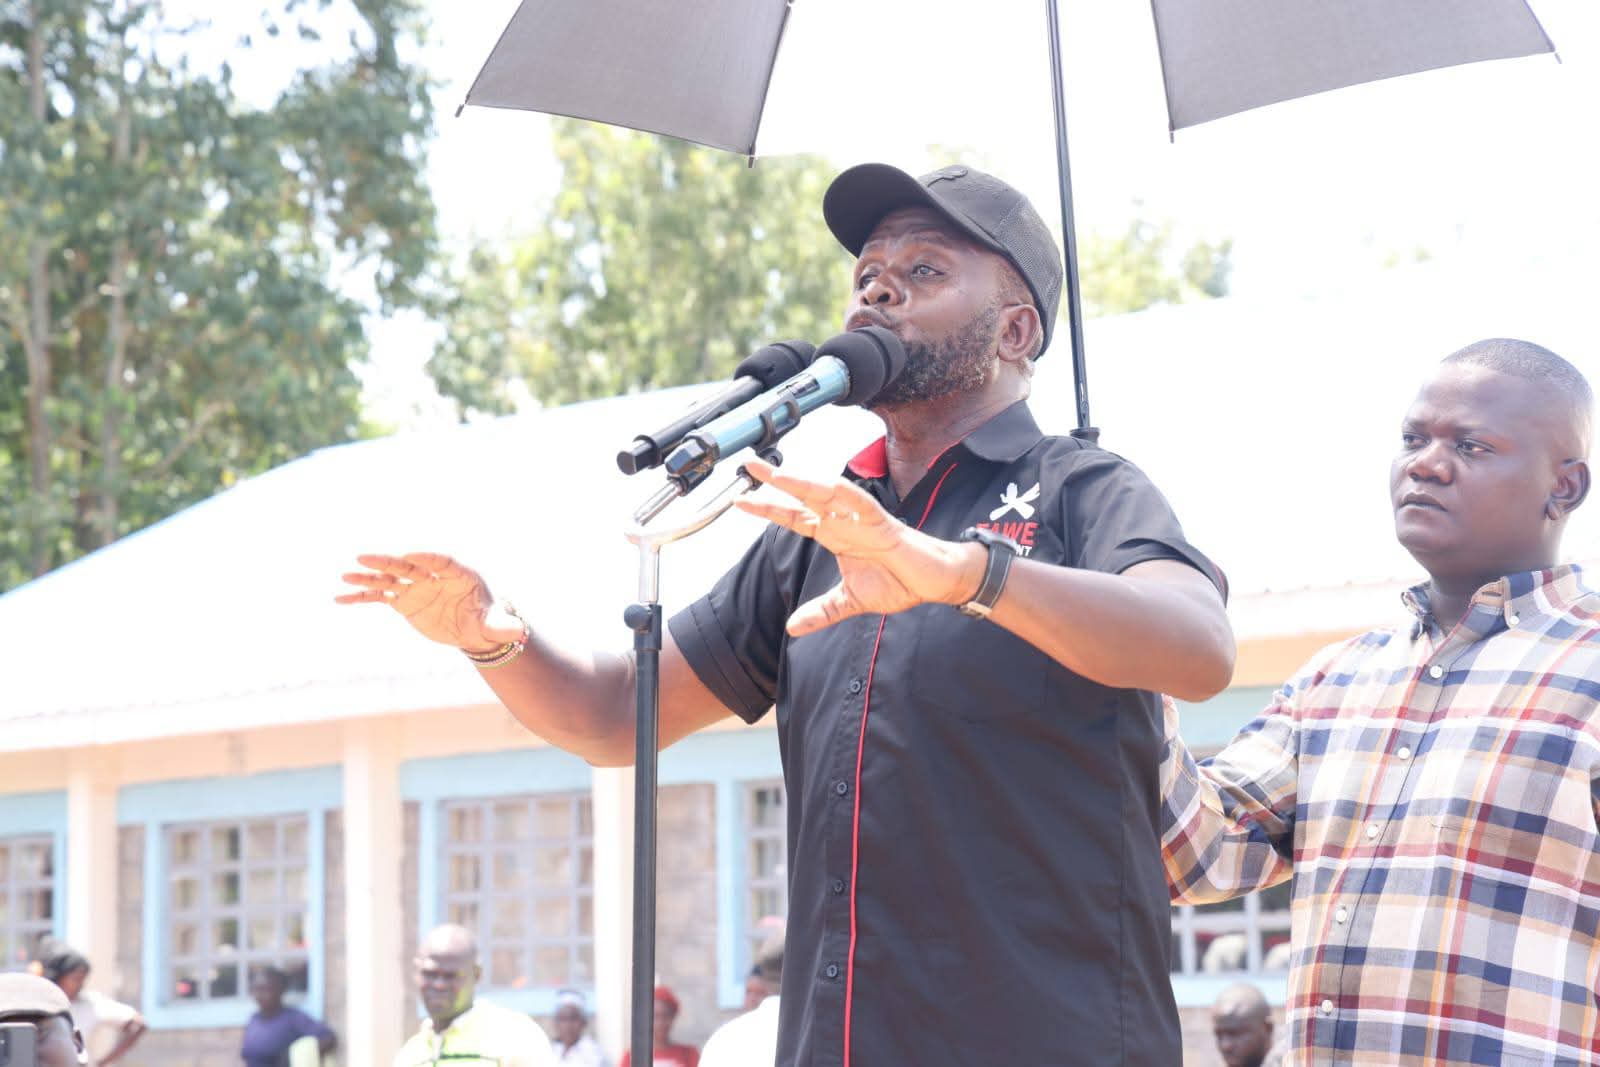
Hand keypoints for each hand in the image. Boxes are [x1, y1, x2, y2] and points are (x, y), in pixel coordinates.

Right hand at [336, 552, 523, 653]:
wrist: (473, 628)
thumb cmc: (487, 620)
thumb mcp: (495, 625)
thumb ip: (504, 627)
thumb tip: (520, 633)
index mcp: (459, 573)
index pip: (441, 561)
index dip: (426, 557)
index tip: (409, 556)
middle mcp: (433, 576)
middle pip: (408, 565)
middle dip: (388, 562)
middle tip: (365, 557)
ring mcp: (416, 587)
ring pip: (389, 579)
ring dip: (368, 577)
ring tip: (346, 576)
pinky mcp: (404, 601)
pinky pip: (380, 597)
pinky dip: (361, 597)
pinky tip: (340, 598)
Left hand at [735, 459, 981, 635]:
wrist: (933, 582)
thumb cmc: (897, 582)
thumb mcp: (849, 602)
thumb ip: (822, 611)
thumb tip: (793, 627)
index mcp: (834, 535)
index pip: (794, 517)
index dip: (768, 509)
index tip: (741, 500)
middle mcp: (843, 521)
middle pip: (804, 496)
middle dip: (777, 480)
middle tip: (750, 464)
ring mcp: (861, 519)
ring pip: (827, 494)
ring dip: (803, 483)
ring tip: (779, 473)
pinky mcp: (884, 524)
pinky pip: (863, 505)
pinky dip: (847, 495)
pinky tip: (829, 485)